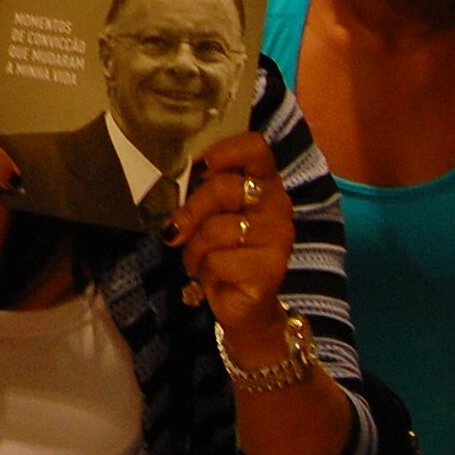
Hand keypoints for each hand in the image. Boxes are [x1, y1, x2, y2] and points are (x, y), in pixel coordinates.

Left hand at [167, 133, 295, 331]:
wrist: (244, 306)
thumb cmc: (224, 254)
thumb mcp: (211, 217)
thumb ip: (203, 194)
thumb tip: (176, 179)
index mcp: (264, 182)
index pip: (255, 148)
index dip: (225, 150)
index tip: (199, 166)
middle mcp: (277, 204)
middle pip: (223, 188)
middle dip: (190, 211)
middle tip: (175, 231)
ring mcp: (279, 236)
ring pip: (216, 228)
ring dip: (195, 249)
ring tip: (198, 260)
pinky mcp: (272, 266)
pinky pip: (218, 259)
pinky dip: (205, 270)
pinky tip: (212, 277)